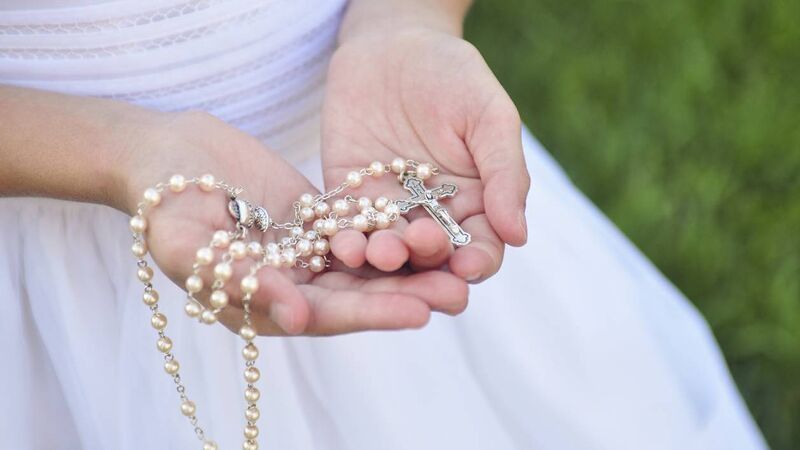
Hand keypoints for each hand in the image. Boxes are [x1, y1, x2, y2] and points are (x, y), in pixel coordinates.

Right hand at [125, 111, 467, 335]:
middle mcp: (292, 285)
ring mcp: (306, 252)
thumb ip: (239, 279)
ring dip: (410, 263)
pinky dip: (391, 224)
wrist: (164, 154)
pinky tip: (431, 220)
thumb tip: (297, 316)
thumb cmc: (162, 203)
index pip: (324, 315)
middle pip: (357, 294)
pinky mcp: (316, 220)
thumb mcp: (188, 243)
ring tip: (459, 262)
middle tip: (457, 294)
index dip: (370, 314)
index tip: (417, 312)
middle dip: (406, 294)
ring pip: (365, 262)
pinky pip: (358, 223)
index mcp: (261, 305)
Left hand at [322, 26, 529, 282]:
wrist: (393, 44)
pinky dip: (343, 240)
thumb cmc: (453, 76)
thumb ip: (504, 174)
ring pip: (387, 250)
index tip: (469, 267)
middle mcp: (431, 216)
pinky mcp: (345, 198)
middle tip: (418, 245)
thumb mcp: (489, 116)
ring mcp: (387, 211)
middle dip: (426, 260)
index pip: (481, 247)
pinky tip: (342, 244)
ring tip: (380, 251)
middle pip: (432, 258)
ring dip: (383, 258)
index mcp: (475, 204)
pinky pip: (344, 227)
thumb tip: (519, 236)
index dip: (477, 262)